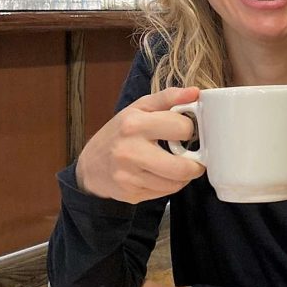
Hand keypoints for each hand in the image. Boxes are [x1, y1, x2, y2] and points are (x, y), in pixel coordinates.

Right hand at [76, 86, 204, 203]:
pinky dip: (170, 184)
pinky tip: (162, 174)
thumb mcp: (140, 108)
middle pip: (183, 167)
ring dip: (184, 176)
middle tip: (193, 158)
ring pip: (177, 183)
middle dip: (195, 163)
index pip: (182, 128)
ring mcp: (129, 176)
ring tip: (177, 165)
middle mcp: (130, 151)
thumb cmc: (120, 132)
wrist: (91, 165)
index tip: (184, 131)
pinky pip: (165, 192)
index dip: (189, 130)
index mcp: (134, 124)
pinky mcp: (131, 194)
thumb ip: (168, 98)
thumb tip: (195, 93)